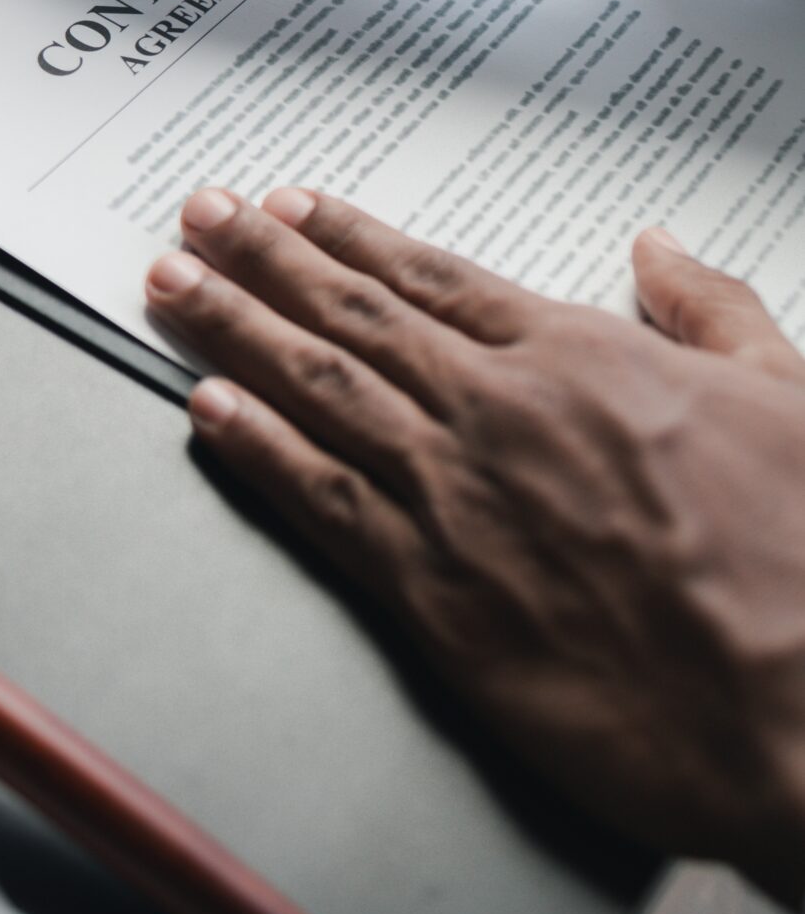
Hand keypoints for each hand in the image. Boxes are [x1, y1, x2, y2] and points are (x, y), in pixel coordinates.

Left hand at [144, 185, 804, 901]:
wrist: (803, 709)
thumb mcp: (788, 393)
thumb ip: (711, 309)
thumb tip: (658, 246)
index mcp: (578, 356)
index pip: (430, 276)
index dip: (346, 235)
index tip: (284, 204)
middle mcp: (499, 411)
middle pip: (351, 315)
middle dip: (259, 258)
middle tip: (193, 217)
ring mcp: (459, 500)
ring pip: (318, 391)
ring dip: (233, 330)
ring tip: (171, 287)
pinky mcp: (437, 597)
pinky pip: (323, 503)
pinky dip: (256, 449)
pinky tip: (204, 410)